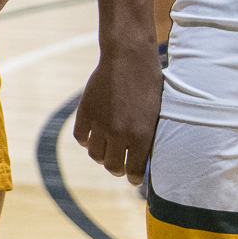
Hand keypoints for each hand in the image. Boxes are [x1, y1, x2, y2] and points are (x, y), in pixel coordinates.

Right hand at [74, 43, 161, 183]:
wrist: (129, 59)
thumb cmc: (150, 85)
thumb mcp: (157, 114)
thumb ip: (148, 136)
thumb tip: (144, 156)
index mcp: (141, 137)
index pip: (135, 171)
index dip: (134, 178)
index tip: (134, 179)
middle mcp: (119, 134)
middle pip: (112, 166)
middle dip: (117, 169)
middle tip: (120, 167)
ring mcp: (100, 124)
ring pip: (95, 154)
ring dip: (101, 156)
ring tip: (106, 152)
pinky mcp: (85, 112)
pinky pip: (81, 137)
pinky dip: (86, 141)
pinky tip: (93, 137)